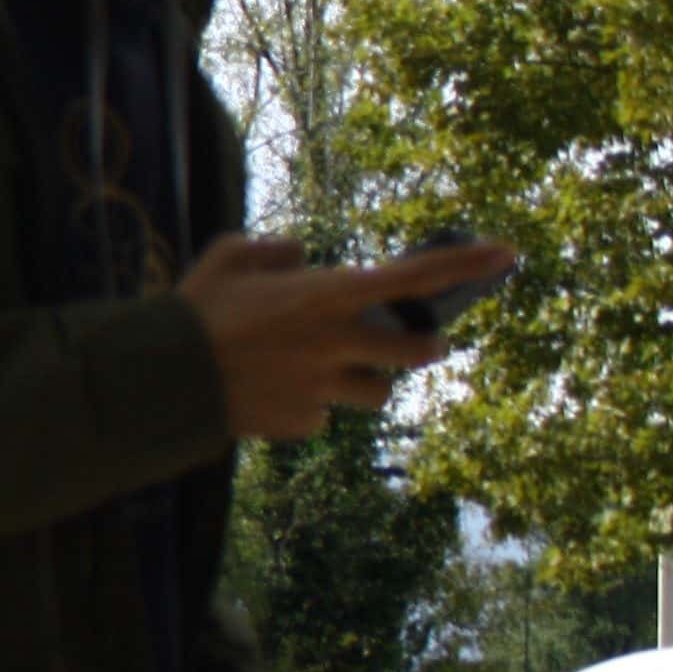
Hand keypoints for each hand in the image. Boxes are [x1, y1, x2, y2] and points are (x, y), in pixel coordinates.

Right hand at [179, 234, 521, 441]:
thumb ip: (274, 249)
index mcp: (328, 295)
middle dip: (425, 346)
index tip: (509, 252)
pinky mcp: (303, 422)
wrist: (163, 379)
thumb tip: (300, 257)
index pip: (414, 277)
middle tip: (422, 341)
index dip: (465, 262)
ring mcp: (324, 388)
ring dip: (364, 381)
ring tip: (326, 371)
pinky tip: (272, 396)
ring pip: (377, 393)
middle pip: (418, 352)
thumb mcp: (228, 254)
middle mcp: (338, 343)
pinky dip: (309, 407)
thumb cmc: (195, 309)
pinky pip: (322, 416)